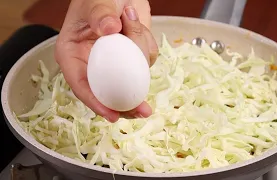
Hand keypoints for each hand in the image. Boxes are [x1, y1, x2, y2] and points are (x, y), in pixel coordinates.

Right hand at [55, 0, 157, 121]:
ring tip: (131, 22)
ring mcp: (113, 63)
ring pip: (132, 78)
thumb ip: (100, 14)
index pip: (81, 86)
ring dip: (139, 52)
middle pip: (108, 94)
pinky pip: (145, 62)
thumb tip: (109, 29)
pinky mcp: (130, 59)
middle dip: (126, 104)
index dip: (96, 104)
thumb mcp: (95, 2)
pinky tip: (138, 26)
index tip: (112, 114)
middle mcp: (92, 64)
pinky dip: (147, 45)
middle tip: (143, 111)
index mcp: (72, 55)